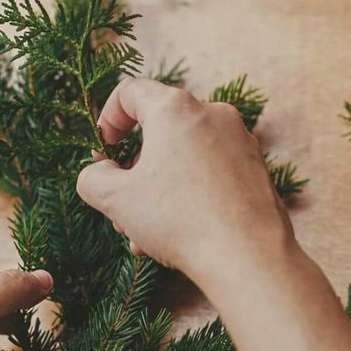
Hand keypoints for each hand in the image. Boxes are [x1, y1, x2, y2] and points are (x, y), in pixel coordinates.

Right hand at [76, 77, 294, 285]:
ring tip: (145, 234)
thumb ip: (93, 178)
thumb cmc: (179, 220)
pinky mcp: (257, 169)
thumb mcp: (115, 199)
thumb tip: (98, 173)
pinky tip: (178, 235)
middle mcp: (212, 114)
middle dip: (134, 170)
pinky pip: (211, 173)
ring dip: (159, 190)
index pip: (130, 93)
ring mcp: (240, 141)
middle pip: (159, 131)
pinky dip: (190, 196)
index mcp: (175, 108)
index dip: (106, 120)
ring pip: (185, 157)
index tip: (102, 154)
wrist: (248, 258)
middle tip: (121, 205)